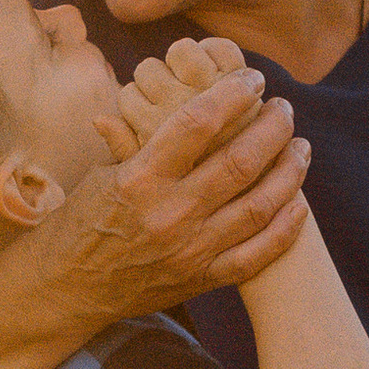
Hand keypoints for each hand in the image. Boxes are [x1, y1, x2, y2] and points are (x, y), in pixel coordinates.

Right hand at [54, 52, 310, 313]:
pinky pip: (257, 255)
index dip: (234, 94)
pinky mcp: (201, 278)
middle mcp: (170, 213)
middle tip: (284, 108)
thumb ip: (132, 136)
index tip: (252, 79)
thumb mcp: (99, 173)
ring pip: (260, 205)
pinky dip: (285, 229)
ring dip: (290, 172)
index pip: (200, 122)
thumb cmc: (81, 222)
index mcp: (140, 178)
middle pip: (241, 160)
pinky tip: (299, 204)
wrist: (68, 289)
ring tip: (301, 147)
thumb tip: (146, 88)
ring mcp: (190, 250)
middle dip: (273, 127)